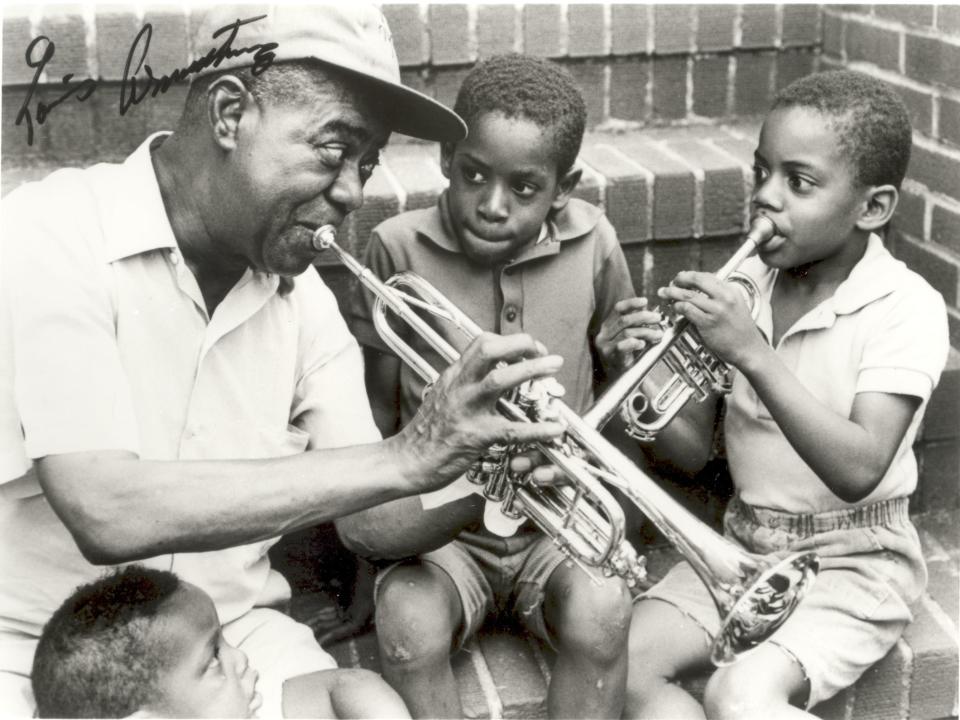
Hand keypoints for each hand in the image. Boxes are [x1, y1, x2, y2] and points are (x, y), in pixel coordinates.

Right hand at [397, 332, 565, 492]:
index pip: (482, 343)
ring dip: (531, 370)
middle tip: (545, 355)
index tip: (529, 350)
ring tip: (553, 371)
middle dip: (522, 345)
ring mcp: (466, 410)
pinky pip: (511, 429)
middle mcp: (459, 387)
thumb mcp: (443, 396)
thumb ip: (466, 383)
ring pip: (500, 380)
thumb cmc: (427, 433)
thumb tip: (491, 374)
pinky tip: (553, 429)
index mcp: (454, 376)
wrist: (406, 461)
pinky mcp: (475, 436)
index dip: (510, 341)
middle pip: (490, 350)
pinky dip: (537, 429)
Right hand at [596, 297, 664, 371]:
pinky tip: (642, 344)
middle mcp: (604, 334)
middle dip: (644, 317)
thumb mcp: (630, 336)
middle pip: (625, 320)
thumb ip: (636, 324)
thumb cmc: (626, 356)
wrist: (618, 379)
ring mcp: (605, 345)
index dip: (632, 303)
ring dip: (646, 332)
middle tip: (658, 318)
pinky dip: (634, 343)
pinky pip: (622, 346)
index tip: (645, 301)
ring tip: (658, 335)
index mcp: (608, 326)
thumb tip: (649, 311)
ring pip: (627, 332)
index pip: (618, 309)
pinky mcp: (610, 356)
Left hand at [657, 271, 762, 365]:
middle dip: (679, 279)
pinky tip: (674, 307)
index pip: (706, 276)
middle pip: (696, 280)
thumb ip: (720, 296)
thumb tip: (699, 289)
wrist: (749, 349)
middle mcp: (724, 298)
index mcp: (731, 291)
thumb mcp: (736, 306)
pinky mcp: (708, 323)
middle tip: (671, 283)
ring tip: (664, 293)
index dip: (690, 276)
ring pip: (688, 295)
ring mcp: (716, 310)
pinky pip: (687, 309)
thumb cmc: (741, 331)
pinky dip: (677, 306)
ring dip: (672, 292)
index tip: (681, 278)